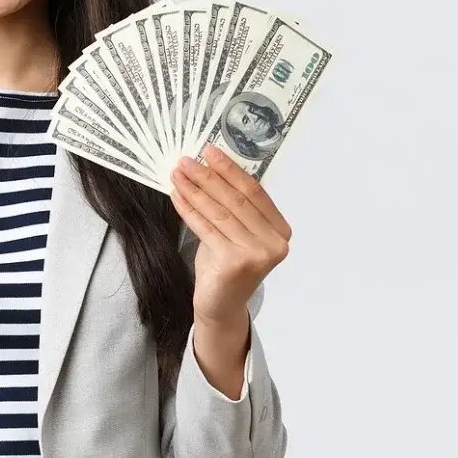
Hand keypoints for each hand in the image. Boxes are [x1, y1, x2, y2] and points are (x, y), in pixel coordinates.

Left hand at [169, 143, 291, 327]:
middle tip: (186, 159)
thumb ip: (234, 205)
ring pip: (220, 212)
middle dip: (208, 176)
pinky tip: (177, 195)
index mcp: (280, 230)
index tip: (209, 151)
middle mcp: (275, 243)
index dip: (230, 169)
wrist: (221, 305)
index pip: (253, 192)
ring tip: (177, 174)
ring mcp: (257, 254)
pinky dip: (189, 210)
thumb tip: (209, 166)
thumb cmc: (227, 265)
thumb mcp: (236, 231)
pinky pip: (207, 228)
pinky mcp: (235, 263)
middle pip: (236, 200)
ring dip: (195, 190)